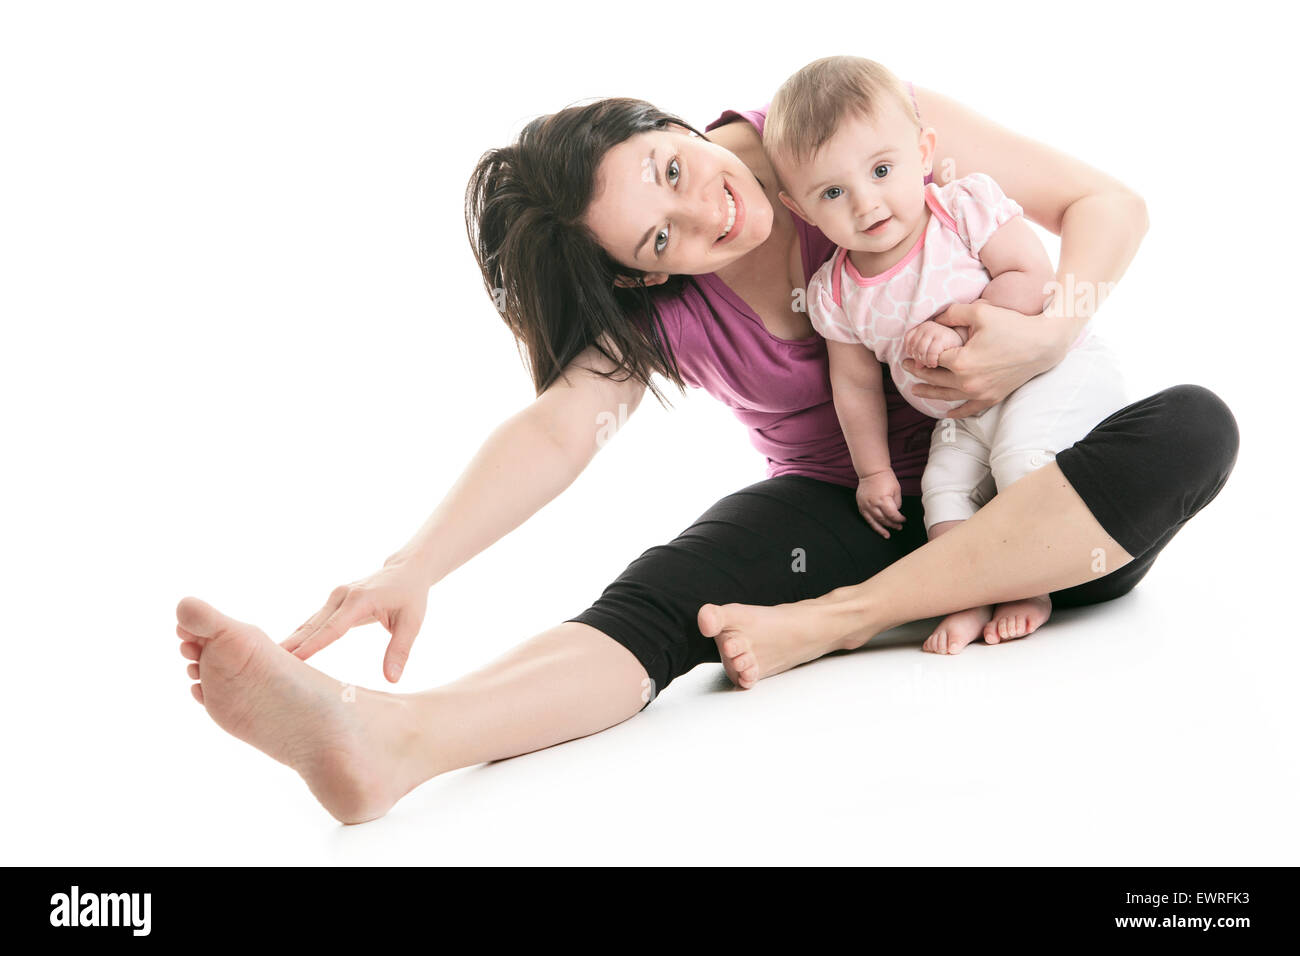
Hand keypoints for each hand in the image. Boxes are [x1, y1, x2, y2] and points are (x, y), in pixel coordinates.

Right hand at [280, 555, 430, 682]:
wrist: (406, 570)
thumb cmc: (411, 597)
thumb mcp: (412, 623)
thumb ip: (400, 650)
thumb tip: (392, 679)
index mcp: (361, 600)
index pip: (333, 628)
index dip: (314, 644)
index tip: (294, 659)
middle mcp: (342, 596)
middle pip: (313, 625)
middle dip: (292, 644)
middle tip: (266, 663)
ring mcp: (335, 597)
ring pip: (309, 623)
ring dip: (291, 640)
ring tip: (266, 659)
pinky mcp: (333, 601)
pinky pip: (314, 621)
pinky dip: (300, 635)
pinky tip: (284, 650)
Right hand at [856, 469, 904, 537]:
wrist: (871, 471)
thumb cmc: (885, 478)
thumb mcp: (896, 490)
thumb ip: (897, 503)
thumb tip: (895, 513)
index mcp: (883, 499)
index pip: (892, 515)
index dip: (899, 519)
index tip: (903, 520)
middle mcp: (873, 504)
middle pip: (884, 519)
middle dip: (892, 524)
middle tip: (898, 527)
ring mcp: (865, 505)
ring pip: (874, 522)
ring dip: (882, 529)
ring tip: (888, 534)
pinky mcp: (861, 505)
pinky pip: (867, 518)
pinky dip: (873, 524)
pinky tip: (878, 528)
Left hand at [900, 300, 1067, 418]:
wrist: (1043, 344)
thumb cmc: (1012, 325)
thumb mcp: (979, 312)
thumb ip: (952, 313)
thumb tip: (933, 318)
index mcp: (961, 362)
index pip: (931, 360)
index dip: (919, 355)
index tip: (909, 353)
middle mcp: (968, 382)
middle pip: (935, 379)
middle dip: (918, 373)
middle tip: (905, 367)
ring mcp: (980, 393)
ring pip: (947, 396)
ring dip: (929, 393)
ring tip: (915, 389)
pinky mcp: (992, 398)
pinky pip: (969, 409)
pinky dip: (957, 412)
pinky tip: (947, 412)